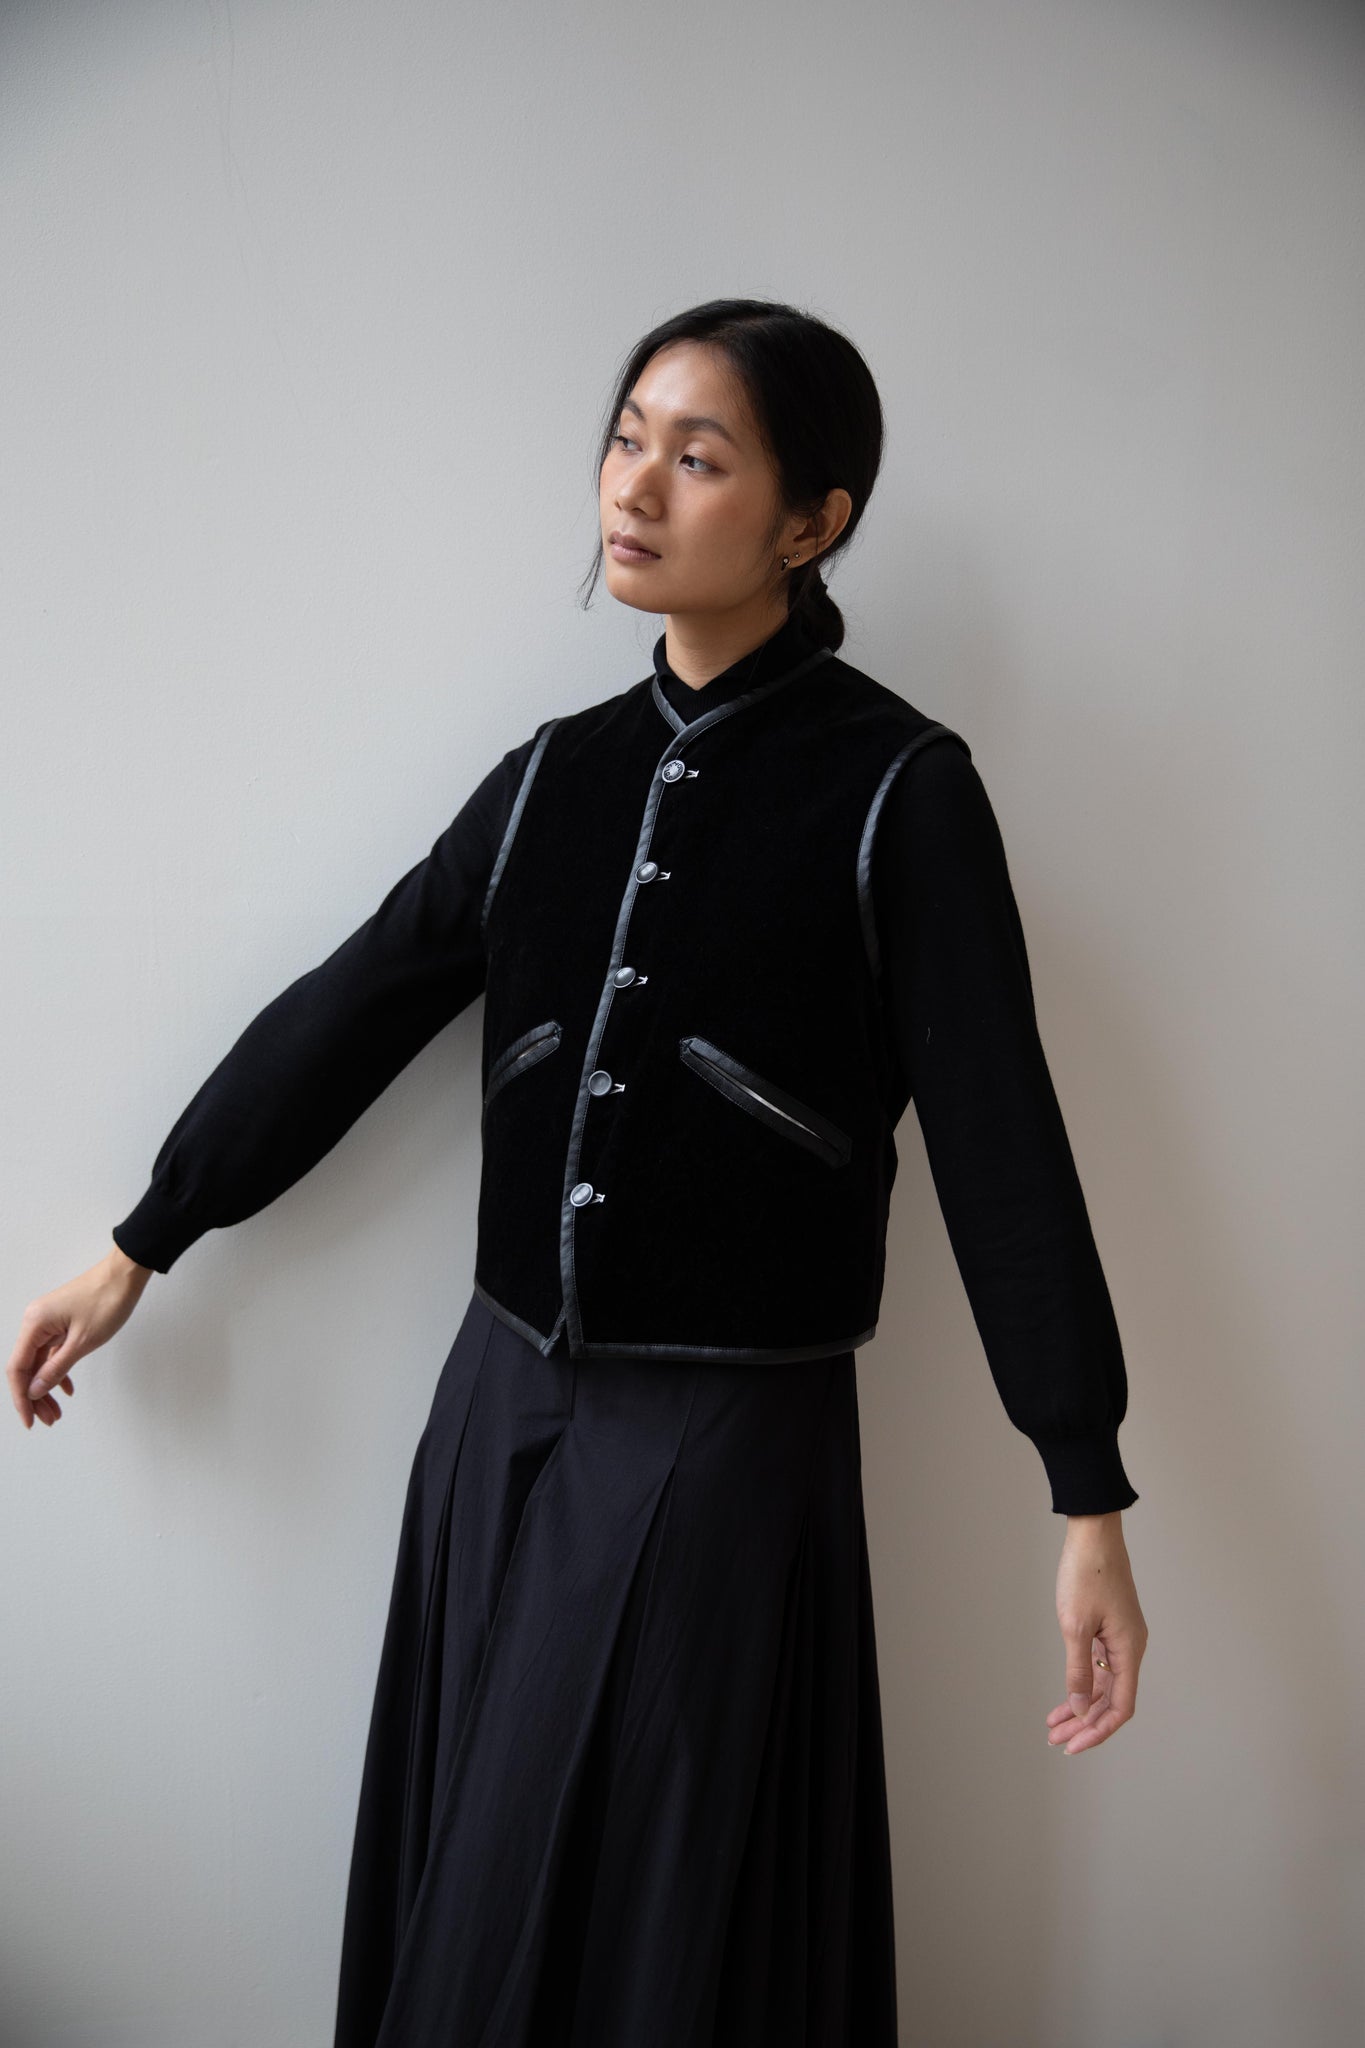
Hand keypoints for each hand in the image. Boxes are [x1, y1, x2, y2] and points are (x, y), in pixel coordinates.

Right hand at [8, 1243, 153, 1431]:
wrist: (126, 1273)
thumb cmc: (107, 1300)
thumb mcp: (82, 1342)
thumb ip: (56, 1368)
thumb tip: (34, 1391)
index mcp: (35, 1324)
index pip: (17, 1368)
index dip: (21, 1398)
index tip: (29, 1420)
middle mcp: (36, 1322)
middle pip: (27, 1367)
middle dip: (35, 1397)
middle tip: (49, 1420)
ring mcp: (48, 1322)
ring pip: (40, 1362)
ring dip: (47, 1387)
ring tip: (57, 1412)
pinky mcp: (61, 1322)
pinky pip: (52, 1352)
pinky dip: (58, 1371)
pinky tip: (66, 1389)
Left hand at [1046, 1511, 1147, 1754]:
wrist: (1093, 1532)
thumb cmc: (1086, 1573)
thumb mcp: (1075, 1626)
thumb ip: (1078, 1671)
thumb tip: (1081, 1710)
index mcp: (1129, 1650)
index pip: (1120, 1707)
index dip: (1098, 1731)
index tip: (1074, 1746)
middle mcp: (1131, 1648)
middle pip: (1112, 1700)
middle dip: (1085, 1724)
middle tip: (1057, 1742)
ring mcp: (1122, 1638)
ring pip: (1104, 1685)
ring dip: (1081, 1707)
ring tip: (1054, 1727)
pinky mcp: (1111, 1627)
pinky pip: (1100, 1666)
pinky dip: (1083, 1683)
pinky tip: (1066, 1698)